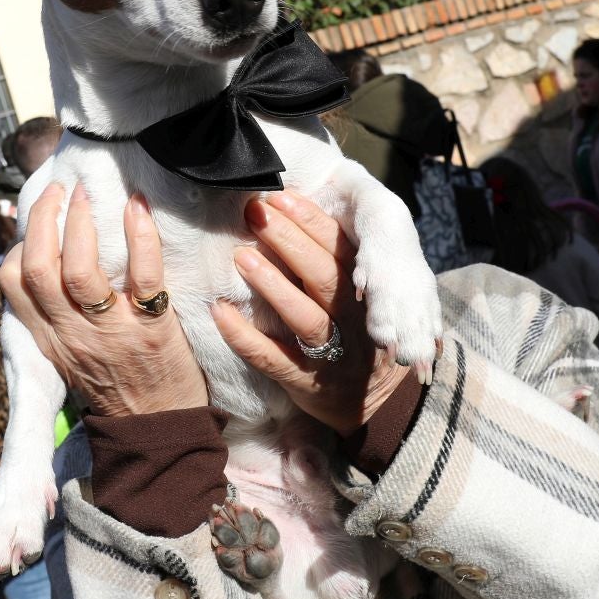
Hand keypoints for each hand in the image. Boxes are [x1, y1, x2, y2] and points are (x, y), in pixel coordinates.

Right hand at [0, 184, 207, 417]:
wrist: (160, 429)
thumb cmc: (118, 384)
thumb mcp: (71, 355)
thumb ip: (55, 316)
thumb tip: (46, 262)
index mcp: (50, 338)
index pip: (13, 284)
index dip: (19, 243)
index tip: (37, 220)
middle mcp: (72, 334)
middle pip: (39, 269)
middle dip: (45, 220)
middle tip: (61, 191)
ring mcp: (110, 333)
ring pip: (79, 272)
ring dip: (82, 224)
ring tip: (89, 195)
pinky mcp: (151, 331)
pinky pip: (142, 276)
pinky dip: (140, 236)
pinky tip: (137, 208)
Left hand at [213, 190, 419, 437]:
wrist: (377, 402)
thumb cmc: (356, 331)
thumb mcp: (360, 295)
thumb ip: (334, 260)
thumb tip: (290, 208)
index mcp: (365, 291)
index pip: (340, 249)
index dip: (311, 220)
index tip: (280, 195)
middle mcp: (353, 320)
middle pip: (323, 276)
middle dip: (289, 240)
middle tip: (255, 212)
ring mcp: (332, 353)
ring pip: (304, 316)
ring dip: (272, 285)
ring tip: (241, 257)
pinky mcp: (307, 382)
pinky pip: (273, 359)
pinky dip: (245, 338)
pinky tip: (220, 313)